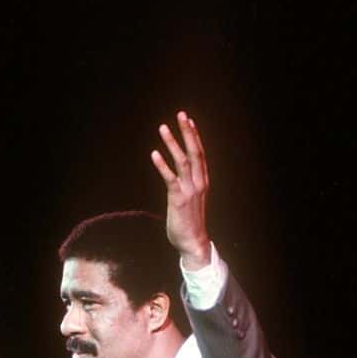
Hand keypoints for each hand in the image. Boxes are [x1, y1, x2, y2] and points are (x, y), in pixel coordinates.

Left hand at [150, 110, 210, 268]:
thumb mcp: (192, 199)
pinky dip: (162, 165)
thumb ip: (187, 185)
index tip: (188, 120)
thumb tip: (179, 176)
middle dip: (187, 132)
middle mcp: (199, 183)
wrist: (193, 243)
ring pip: (183, 161)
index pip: (200, 154)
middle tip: (181, 114)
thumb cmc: (190, 222)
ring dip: (173, 143)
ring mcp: (190, 190)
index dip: (194, 136)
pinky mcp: (179, 199)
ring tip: (163, 128)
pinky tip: (154, 153)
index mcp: (203, 181)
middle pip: (195, 151)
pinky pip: (170, 179)